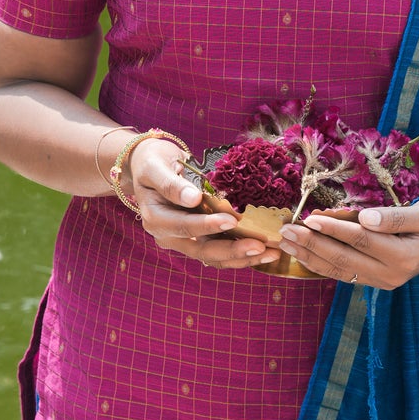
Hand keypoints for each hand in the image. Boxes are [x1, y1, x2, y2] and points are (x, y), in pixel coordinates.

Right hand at [129, 138, 277, 268]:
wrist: (148, 166)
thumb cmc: (152, 162)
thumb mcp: (155, 166)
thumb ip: (171, 184)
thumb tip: (193, 198)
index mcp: (156, 219)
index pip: (184, 226)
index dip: (207, 225)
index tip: (232, 220)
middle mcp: (168, 236)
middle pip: (201, 249)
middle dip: (232, 250)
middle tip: (260, 246)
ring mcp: (182, 241)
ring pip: (212, 256)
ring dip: (241, 257)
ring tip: (270, 253)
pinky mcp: (196, 240)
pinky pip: (218, 253)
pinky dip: (240, 254)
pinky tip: (264, 252)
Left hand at [278, 197, 418, 291]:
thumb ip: (396, 218)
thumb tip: (366, 218)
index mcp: (404, 258)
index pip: (361, 241)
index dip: (333, 229)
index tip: (309, 218)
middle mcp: (391, 275)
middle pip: (344, 259)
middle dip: (312, 244)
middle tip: (285, 231)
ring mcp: (382, 281)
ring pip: (339, 270)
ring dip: (310, 256)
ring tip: (285, 243)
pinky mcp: (376, 280)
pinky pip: (343, 274)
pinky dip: (320, 264)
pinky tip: (302, 255)